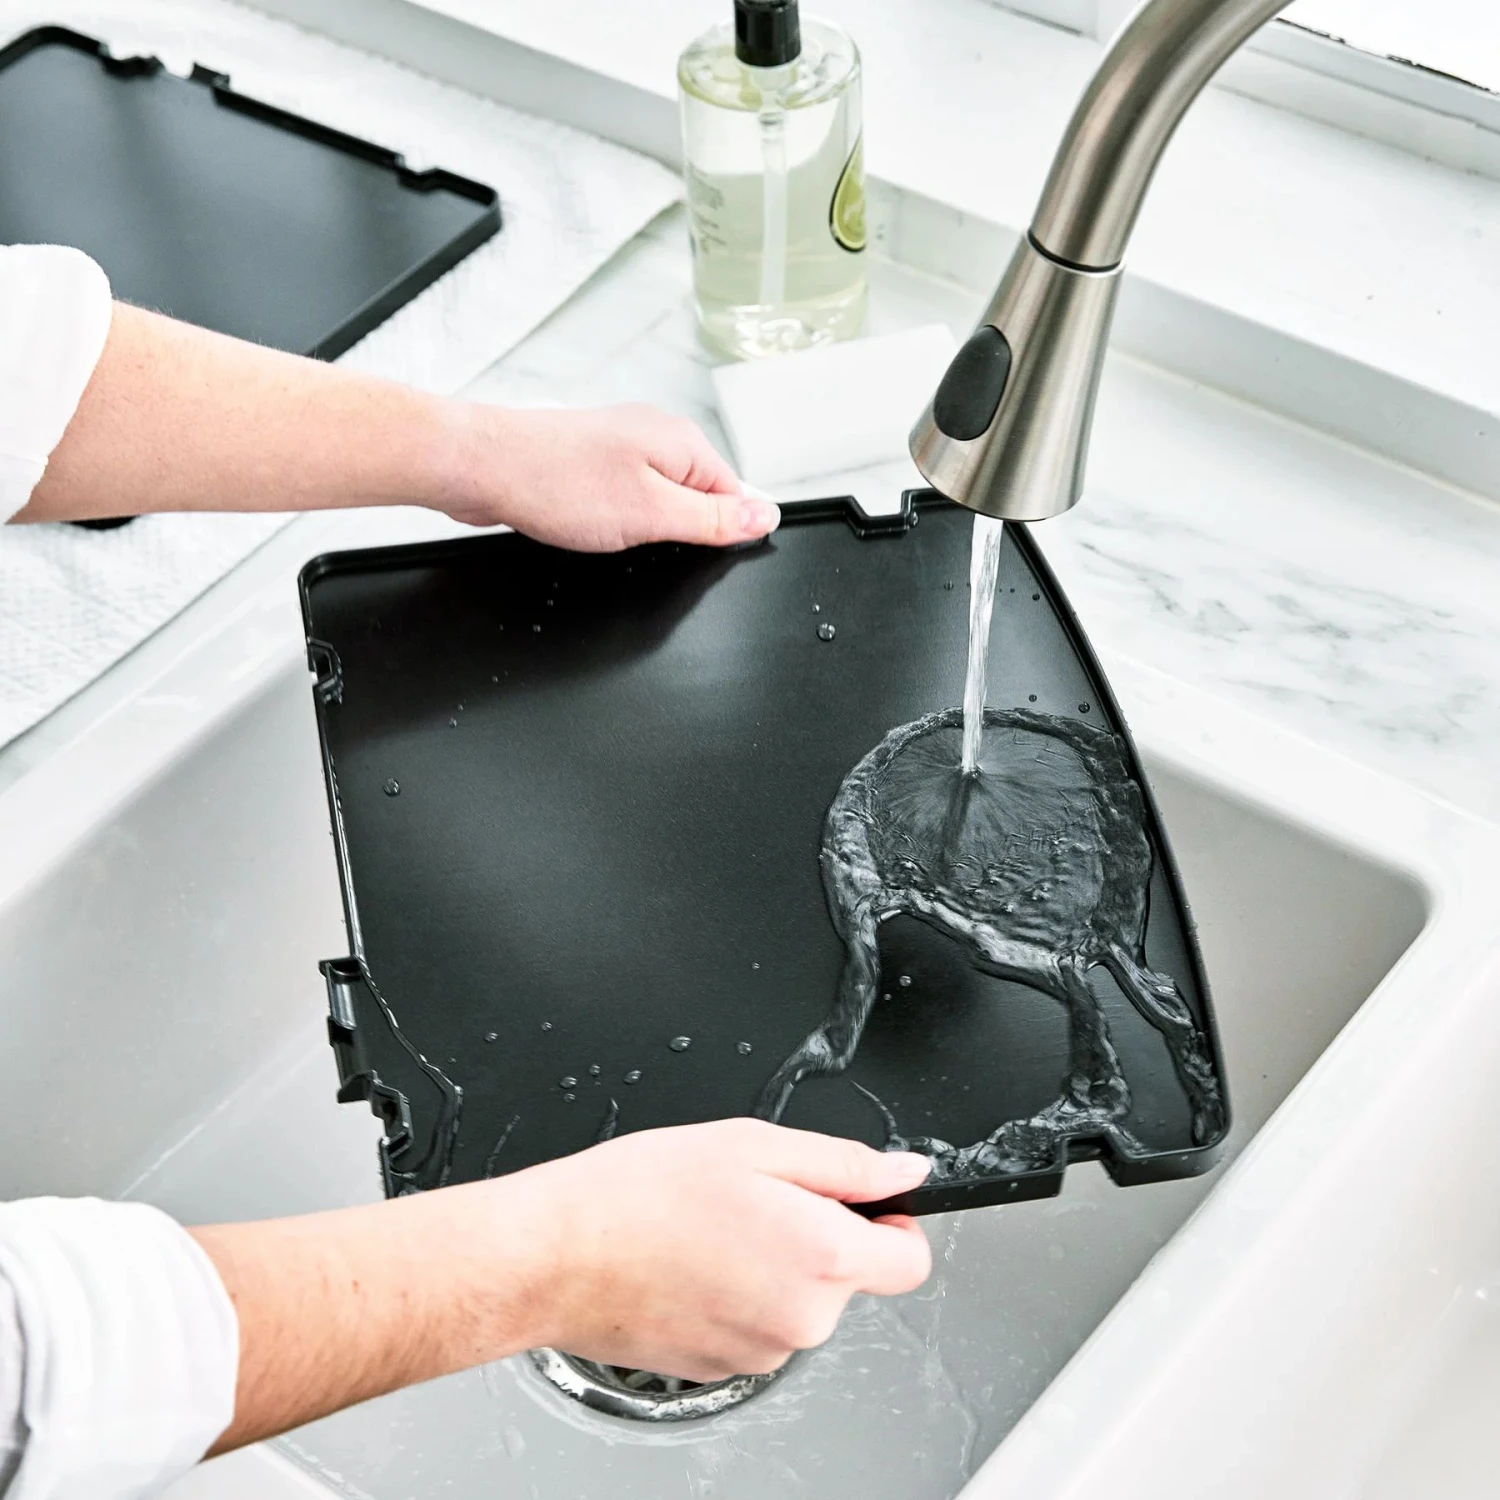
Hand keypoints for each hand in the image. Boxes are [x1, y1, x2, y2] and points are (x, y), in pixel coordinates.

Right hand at [193, 1120, 929, 1450]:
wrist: (557, 1254)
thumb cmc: (640, 1195)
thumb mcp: (755, 1145)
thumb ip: (847, 1164)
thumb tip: (906, 1172)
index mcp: (822, 1258)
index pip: (911, 1260)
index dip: (892, 1221)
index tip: (861, 1201)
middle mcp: (802, 1318)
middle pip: (848, 1277)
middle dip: (816, 1234)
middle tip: (752, 1195)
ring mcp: (761, 1351)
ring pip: (797, 1300)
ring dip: (772, 1264)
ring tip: (710, 1225)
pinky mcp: (721, 1367)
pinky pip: (755, 1323)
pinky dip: (735, 1293)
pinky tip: (690, 1259)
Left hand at [442, 403, 779, 550]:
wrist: (480, 466)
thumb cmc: (555, 481)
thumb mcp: (653, 514)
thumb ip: (714, 519)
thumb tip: (764, 516)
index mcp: (682, 442)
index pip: (733, 495)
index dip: (717, 533)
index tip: (688, 549)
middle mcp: (655, 437)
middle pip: (696, 499)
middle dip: (675, 531)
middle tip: (638, 540)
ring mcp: (620, 448)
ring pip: (656, 502)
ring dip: (639, 528)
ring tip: (606, 529)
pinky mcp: (590, 463)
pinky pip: (622, 499)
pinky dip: (611, 520)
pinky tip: (587, 525)